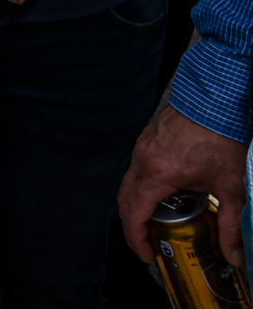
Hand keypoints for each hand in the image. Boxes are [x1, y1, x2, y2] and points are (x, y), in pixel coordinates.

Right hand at [119, 106, 247, 264]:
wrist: (213, 104)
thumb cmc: (220, 139)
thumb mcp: (231, 189)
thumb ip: (231, 226)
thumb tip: (234, 256)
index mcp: (158, 175)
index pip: (133, 214)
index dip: (136, 239)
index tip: (146, 254)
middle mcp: (142, 161)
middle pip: (124, 202)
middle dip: (133, 227)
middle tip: (149, 243)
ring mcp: (141, 149)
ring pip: (128, 184)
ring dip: (137, 206)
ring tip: (159, 221)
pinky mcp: (145, 141)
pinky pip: (135, 170)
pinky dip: (142, 187)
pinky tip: (165, 192)